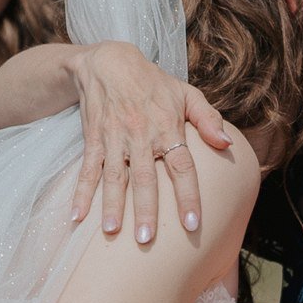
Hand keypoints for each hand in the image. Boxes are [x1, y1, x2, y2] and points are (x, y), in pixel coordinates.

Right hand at [67, 41, 231, 243]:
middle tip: (146, 239)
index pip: (182, 167)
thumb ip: (209, 119)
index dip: (187, 196)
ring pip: (114, 177)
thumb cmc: (153, 83)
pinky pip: (87, 170)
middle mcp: (141, 136)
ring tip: (111, 232)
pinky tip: (76, 217)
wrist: (108, 63)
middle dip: (145, 209)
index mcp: (167, 128)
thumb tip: (227, 143)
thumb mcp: (186, 93)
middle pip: (145, 178)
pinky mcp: (93, 141)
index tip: (192, 224)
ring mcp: (114, 140)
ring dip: (111, 205)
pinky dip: (80, 193)